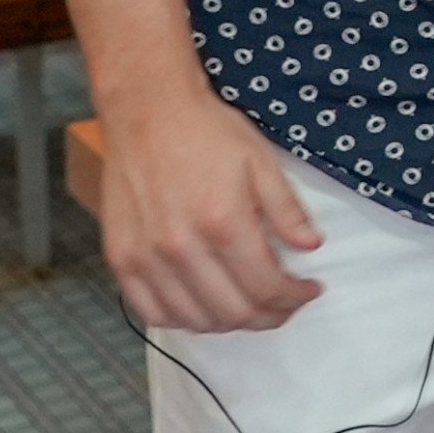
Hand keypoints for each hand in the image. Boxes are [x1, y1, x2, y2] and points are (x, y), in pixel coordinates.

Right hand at [102, 89, 322, 330]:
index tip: (309, 290)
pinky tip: (204, 307)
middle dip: (270, 316)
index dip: (294, 297)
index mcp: (223, 222)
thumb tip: (312, 247)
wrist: (147, 109)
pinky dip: (183, 320)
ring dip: (230, 323)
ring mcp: (146, 257)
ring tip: (250, 307)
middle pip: (234, 312)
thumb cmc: (206, 130)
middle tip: (285, 305)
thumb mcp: (260, 160)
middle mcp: (181, 247)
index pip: (266, 287)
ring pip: (195, 320)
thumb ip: (286, 209)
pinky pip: (152, 312)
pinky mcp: (121, 258)